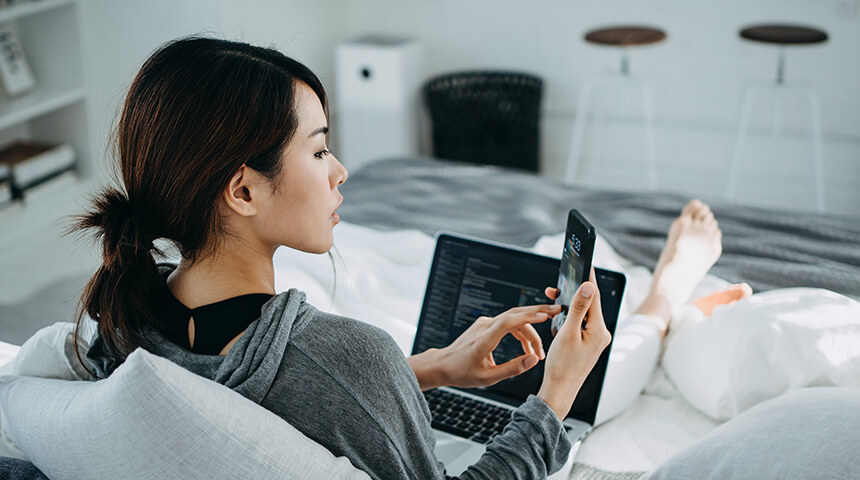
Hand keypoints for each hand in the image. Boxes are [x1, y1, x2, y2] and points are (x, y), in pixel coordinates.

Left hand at [408, 304, 560, 389]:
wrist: (443, 365)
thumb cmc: (462, 373)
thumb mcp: (488, 377)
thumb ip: (512, 368)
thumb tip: (533, 360)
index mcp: (485, 338)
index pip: (510, 321)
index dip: (529, 317)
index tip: (546, 316)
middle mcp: (485, 326)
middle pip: (515, 313)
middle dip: (538, 311)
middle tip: (557, 311)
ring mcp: (484, 324)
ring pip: (513, 320)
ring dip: (529, 332)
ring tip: (539, 352)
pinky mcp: (485, 326)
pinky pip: (507, 324)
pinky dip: (520, 332)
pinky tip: (526, 349)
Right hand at [537, 268, 611, 418]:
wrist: (559, 390)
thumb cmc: (562, 366)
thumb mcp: (567, 333)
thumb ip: (578, 308)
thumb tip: (588, 286)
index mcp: (599, 330)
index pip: (594, 297)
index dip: (588, 279)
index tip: (585, 264)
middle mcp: (601, 334)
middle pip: (589, 304)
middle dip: (573, 292)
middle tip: (558, 284)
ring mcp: (595, 340)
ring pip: (583, 314)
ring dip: (570, 305)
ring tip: (554, 299)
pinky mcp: (587, 344)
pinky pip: (580, 324)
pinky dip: (570, 317)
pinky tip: (559, 316)